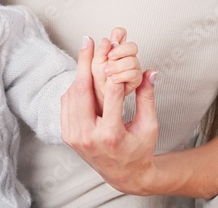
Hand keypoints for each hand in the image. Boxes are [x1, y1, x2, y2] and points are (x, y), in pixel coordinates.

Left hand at [62, 37, 159, 194]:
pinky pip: (66, 105)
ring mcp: (75, 138)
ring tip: (86, 52)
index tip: (112, 52)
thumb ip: (148, 97)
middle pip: (82, 92)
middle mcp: (88, 137)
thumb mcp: (149, 126)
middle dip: (85, 63)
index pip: (111, 96)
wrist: (124, 175)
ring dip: (78, 73)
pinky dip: (73, 88)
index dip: (113, 72)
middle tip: (89, 41)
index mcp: (111, 135)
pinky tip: (81, 75)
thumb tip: (151, 72)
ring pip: (71, 96)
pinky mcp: (68, 136)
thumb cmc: (140, 150)